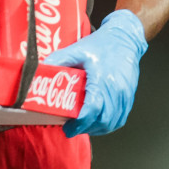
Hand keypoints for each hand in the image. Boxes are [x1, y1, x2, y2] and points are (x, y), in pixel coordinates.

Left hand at [46, 9, 147, 137]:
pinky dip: (106, 125)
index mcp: (103, 79)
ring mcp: (125, 96)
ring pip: (112, 123)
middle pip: (103, 120)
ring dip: (96, 128)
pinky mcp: (128, 98)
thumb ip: (58, 61)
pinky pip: (119, 119)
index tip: (68, 128)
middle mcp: (117, 91)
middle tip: (70, 128)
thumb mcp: (76, 50)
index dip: (80, 122)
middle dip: (85, 128)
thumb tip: (39, 70)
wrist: (125, 39)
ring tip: (81, 126)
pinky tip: (95, 122)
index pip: (93, 108)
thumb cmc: (102, 44)